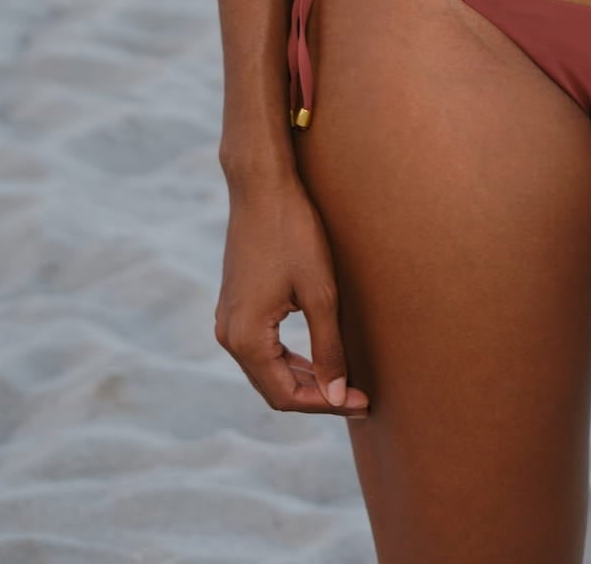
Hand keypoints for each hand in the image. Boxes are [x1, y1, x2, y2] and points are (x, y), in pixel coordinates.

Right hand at [215, 175, 371, 419]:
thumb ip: (328, 348)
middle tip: (359, 396)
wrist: (262, 186)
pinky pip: (261, 347)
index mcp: (245, 339)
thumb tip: (336, 396)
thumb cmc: (294, 234)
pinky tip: (317, 356)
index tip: (362, 401)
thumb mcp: (320, 293)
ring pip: (267, 369)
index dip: (325, 404)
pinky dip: (289, 358)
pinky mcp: (235, 304)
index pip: (286, 396)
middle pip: (273, 387)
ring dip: (303, 378)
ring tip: (343, 382)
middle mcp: (229, 335)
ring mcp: (228, 319)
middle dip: (316, 395)